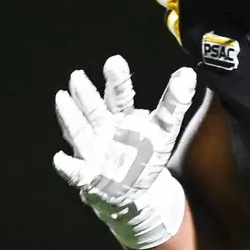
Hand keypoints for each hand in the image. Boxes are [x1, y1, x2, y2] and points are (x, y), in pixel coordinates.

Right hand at [52, 55, 196, 249]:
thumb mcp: (164, 128)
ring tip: (62, 99)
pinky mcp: (89, 176)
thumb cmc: (146, 152)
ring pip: (80, 133)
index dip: (118, 81)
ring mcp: (94, 151)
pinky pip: (77, 172)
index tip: (114, 61)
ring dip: (71, 118)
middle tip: (77, 75)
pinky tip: (60, 160)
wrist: (133, 189)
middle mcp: (103, 129)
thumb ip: (175, 102)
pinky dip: (68, 167)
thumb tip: (188, 73)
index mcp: (122, 115)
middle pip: (95, 110)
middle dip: (86, 94)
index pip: (120, 96)